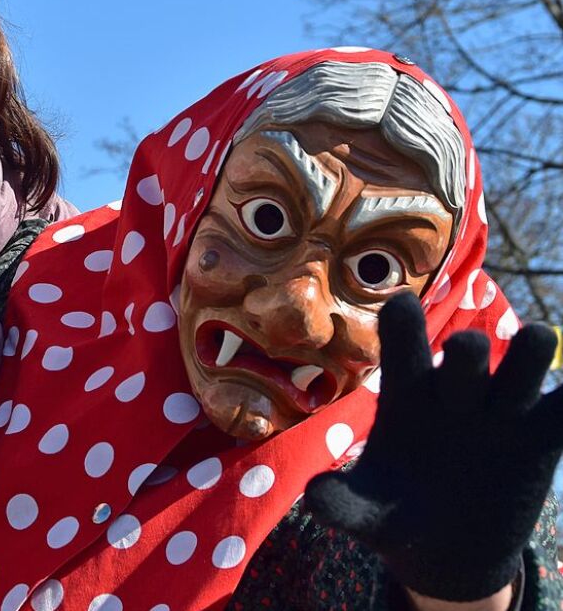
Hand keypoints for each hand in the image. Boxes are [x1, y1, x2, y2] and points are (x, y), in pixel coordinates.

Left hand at [304, 292, 562, 602]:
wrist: (445, 548)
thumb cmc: (393, 512)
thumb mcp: (366, 511)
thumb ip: (341, 503)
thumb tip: (315, 498)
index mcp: (407, 394)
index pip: (401, 346)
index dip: (402, 324)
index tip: (401, 306)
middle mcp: (454, 390)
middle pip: (466, 352)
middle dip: (465, 351)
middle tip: (463, 353)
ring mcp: (502, 408)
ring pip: (526, 358)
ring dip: (529, 351)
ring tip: (533, 342)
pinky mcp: (542, 436)